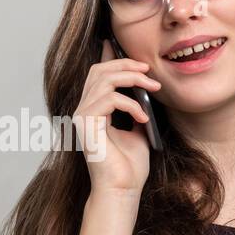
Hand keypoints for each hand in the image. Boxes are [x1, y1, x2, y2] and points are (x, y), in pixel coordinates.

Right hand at [71, 39, 162, 194]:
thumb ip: (135, 109)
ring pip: (103, 79)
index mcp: (93, 111)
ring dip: (132, 79)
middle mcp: (83, 111)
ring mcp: (81, 116)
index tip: (118, 44)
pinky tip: (142, 115)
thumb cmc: (129, 167)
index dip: (108, 57)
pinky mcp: (85, 124)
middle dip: (126, 65)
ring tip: (153, 87)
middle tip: (149, 71)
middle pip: (99, 70)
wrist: (122, 190)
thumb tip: (144, 90)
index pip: (97, 75)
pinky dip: (130, 103)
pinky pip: (109, 99)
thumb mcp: (138, 130)